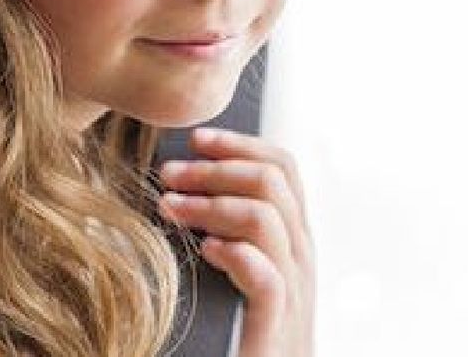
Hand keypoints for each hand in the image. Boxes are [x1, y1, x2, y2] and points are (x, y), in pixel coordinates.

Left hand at [157, 127, 315, 356]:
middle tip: (168, 173)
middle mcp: (299, 259)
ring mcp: (294, 293)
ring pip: (266, 219)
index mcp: (290, 238)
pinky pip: (268, 277)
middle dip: (214, 169)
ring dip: (211, 203)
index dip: (239, 144)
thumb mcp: (238, 264)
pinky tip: (205, 251)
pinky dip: (234, 254)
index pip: (282, 168)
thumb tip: (182, 177)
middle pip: (272, 182)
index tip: (196, 139)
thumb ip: (225, 224)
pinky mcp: (277, 328)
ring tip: (170, 208)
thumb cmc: (238, 327)